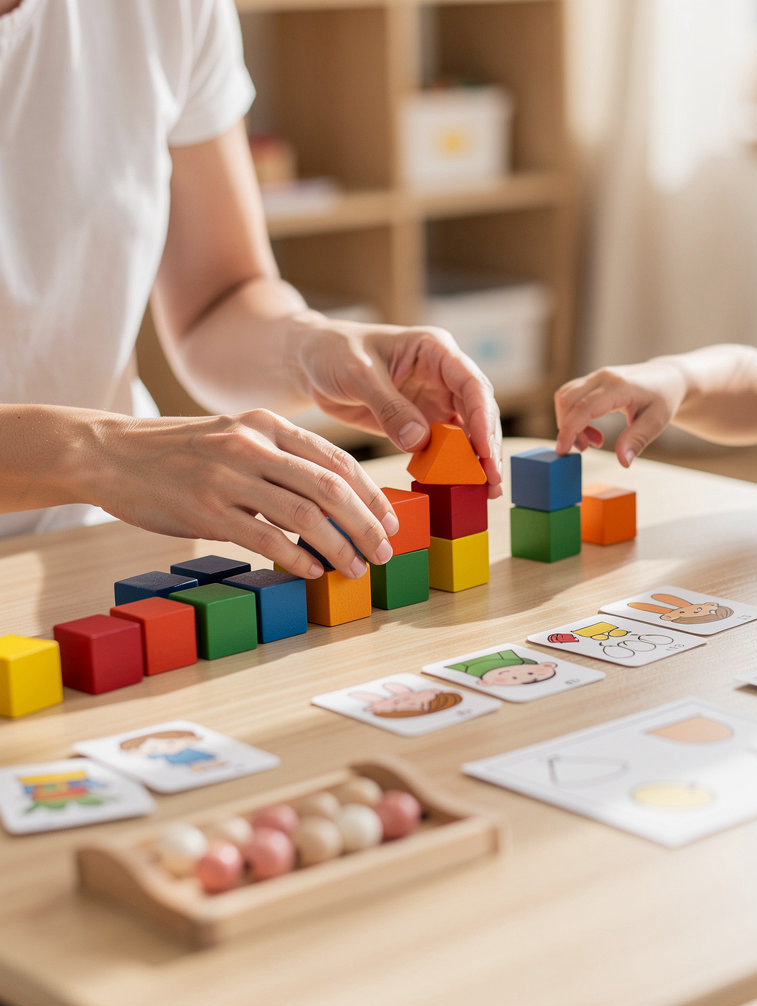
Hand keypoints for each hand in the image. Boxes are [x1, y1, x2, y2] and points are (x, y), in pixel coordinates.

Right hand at [93, 410, 399, 578]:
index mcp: (267, 425)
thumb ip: (279, 461)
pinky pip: (266, 538)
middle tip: (385, 551)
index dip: (371, 494)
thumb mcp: (234, 437)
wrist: (108, 452)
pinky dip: (296, 558)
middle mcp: (254, 445)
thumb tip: (329, 502)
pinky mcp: (207, 508)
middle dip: (366, 524)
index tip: (390, 521)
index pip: (337, 461)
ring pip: (305, 515)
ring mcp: (229, 476)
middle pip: (332, 488)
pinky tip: (312, 571)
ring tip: (355, 568)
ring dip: (340, 547)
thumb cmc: (178, 452)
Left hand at [296, 316, 502, 495]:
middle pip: (478, 411)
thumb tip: (419, 442)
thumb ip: (388, 406)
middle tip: (491, 481)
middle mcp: (443, 375)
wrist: (312, 363)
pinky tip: (456, 488)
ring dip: (476, 462)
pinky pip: (443, 447)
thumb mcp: (358, 373)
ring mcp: (434, 400)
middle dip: (487, 447)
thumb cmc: (334, 352)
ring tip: (484, 492)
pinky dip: (450, 467)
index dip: (483, 417)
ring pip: (466, 432)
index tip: (484, 450)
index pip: (471, 384)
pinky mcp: (422, 423)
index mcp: (435, 350)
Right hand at [553, 360, 684, 466]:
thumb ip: (637, 440)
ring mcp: (596, 377)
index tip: (563, 450)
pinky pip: (571, 396)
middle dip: (567, 428)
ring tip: (592, 440)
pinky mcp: (592, 381)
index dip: (570, 429)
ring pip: (565, 397)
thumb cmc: (664, 398)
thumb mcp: (657, 422)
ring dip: (569, 423)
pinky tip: (591, 430)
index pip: (584, 407)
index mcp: (619, 387)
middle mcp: (603, 377)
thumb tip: (623, 462)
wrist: (667, 377)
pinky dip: (573, 416)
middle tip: (586, 448)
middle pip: (567, 400)